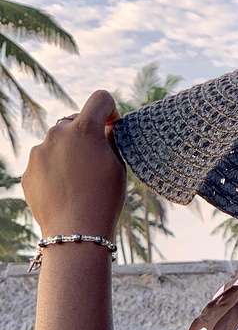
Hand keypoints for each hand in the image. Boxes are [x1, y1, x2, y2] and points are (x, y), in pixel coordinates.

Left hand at [22, 90, 126, 238]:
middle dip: (85, 134)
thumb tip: (104, 128)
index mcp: (84, 129)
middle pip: (75, 121)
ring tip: (79, 181)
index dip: (110, 110)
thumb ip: (110, 139)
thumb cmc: (104, 198)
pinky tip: (65, 191)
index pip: (100, 98)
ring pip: (58, 143)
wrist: (75, 231)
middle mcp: (58, 134)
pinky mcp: (28, 170)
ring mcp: (39, 152)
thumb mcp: (118, 165)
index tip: (112, 127)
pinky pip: (45, 162)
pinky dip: (55, 170)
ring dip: (68, 153)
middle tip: (96, 160)